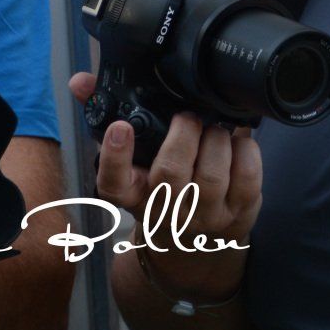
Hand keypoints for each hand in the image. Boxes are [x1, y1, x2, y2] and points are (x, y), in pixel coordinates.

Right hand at [68, 71, 259, 302]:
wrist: (190, 248)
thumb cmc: (158, 191)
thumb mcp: (131, 163)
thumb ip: (106, 116)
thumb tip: (81, 81)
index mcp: (132, 195)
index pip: (113, 182)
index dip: (115, 155)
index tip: (120, 127)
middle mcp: (165, 213)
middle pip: (171, 174)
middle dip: (183, 133)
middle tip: (188, 116)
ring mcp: (204, 219)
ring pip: (213, 175)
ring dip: (217, 139)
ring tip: (214, 127)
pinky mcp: (238, 216)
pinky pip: (248, 179)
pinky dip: (245, 150)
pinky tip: (237, 141)